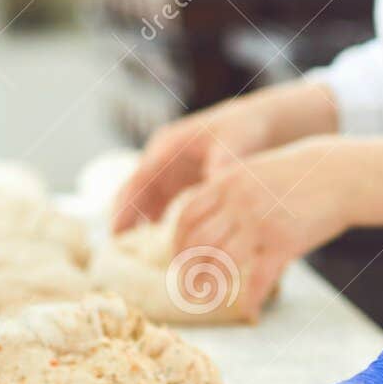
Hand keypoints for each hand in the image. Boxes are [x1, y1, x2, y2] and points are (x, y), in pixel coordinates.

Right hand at [112, 82, 338, 233]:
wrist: (265, 122)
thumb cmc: (247, 127)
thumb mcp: (235, 142)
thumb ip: (223, 164)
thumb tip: (215, 184)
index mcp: (169, 146)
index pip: (137, 180)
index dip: (125, 208)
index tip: (117, 233)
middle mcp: (164, 160)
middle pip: (136, 195)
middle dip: (127, 223)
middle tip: (121, 255)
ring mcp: (173, 173)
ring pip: (149, 205)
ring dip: (144, 230)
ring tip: (140, 261)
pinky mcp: (185, 184)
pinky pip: (166, 209)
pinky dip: (164, 229)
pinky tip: (169, 253)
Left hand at [169, 139, 356, 319]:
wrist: (340, 174)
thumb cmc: (297, 175)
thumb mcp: (254, 171)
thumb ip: (227, 190)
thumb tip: (202, 215)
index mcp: (228, 182)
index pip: (188, 216)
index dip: (179, 242)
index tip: (179, 260)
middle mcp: (240, 202)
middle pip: (199, 242)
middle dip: (188, 268)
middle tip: (187, 286)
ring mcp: (262, 222)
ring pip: (222, 261)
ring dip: (211, 284)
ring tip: (207, 298)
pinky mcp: (285, 242)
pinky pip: (259, 277)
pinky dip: (250, 298)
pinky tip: (248, 311)